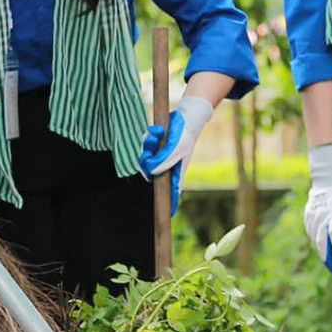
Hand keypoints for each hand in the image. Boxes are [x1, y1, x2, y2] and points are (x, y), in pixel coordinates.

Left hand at [138, 96, 213, 215]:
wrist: (186, 117)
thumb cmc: (185, 135)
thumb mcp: (175, 149)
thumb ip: (163, 161)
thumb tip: (150, 171)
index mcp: (175, 171)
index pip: (171, 191)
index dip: (170, 202)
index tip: (170, 214)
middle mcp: (166, 166)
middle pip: (148, 172)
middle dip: (147, 158)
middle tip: (154, 142)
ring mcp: (160, 156)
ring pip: (145, 157)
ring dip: (149, 143)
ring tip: (158, 132)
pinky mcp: (155, 146)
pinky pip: (146, 145)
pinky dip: (149, 136)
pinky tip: (157, 129)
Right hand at [303, 144, 331, 272]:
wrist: (325, 180)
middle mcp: (322, 214)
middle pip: (321, 239)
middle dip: (328, 256)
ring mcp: (313, 215)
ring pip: (315, 238)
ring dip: (322, 252)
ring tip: (331, 263)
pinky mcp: (308, 216)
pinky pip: (311, 233)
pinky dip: (317, 242)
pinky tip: (324, 250)